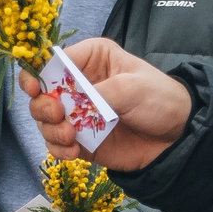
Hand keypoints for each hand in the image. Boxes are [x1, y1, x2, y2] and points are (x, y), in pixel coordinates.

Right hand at [21, 39, 191, 171]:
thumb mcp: (131, 87)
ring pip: (44, 120)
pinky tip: (73, 152)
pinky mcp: (80, 139)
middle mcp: (78, 84)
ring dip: (50, 130)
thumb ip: (96, 93)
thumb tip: (66, 102)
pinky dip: (58, 149)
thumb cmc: (160, 99)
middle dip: (43, 105)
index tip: (36, 88)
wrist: (177, 138)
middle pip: (41, 92)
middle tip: (58, 115)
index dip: (38, 73)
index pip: (53, 61)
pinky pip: (56, 144)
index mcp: (90, 59)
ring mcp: (77, 113)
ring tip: (70, 137)